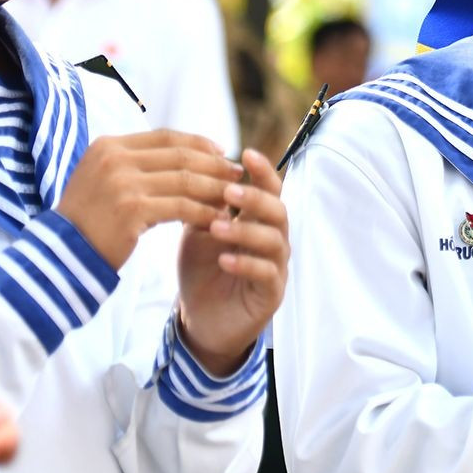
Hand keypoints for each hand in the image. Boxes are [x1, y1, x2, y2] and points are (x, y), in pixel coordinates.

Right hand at [56, 130, 241, 266]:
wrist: (61, 254)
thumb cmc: (89, 219)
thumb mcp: (105, 179)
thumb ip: (136, 163)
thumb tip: (186, 153)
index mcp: (108, 146)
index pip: (166, 136)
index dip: (199, 143)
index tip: (222, 152)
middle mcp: (114, 159)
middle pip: (181, 156)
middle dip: (215, 165)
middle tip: (238, 175)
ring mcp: (122, 183)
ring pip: (187, 181)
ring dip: (215, 189)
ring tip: (234, 197)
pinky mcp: (132, 209)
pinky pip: (183, 207)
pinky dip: (205, 212)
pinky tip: (219, 220)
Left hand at [177, 149, 289, 377]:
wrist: (201, 318)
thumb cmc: (203, 269)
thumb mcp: (198, 230)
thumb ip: (203, 203)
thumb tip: (194, 165)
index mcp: (257, 220)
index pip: (269, 189)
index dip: (263, 171)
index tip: (246, 153)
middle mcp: (273, 239)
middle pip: (278, 210)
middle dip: (255, 198)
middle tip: (229, 192)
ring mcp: (276, 266)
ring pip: (274, 240)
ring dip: (246, 231)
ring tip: (216, 228)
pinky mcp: (271, 293)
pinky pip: (267, 274)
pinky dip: (246, 264)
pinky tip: (224, 260)